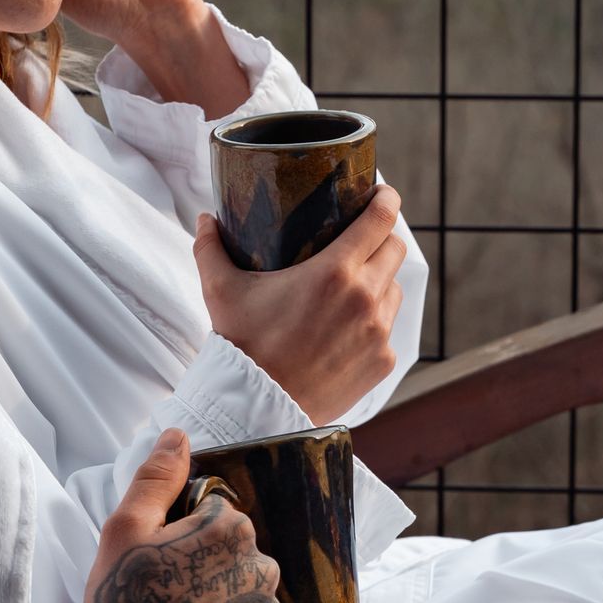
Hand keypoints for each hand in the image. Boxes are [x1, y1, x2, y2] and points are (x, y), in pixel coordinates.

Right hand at [84, 430, 288, 602]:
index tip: (157, 565)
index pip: (214, 517)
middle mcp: (264, 566)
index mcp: (230, 530)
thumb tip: (178, 436)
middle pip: (234, 555)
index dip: (181, 538)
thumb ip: (156, 480)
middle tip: (164, 600)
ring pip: (246, 594)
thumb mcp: (124, 533)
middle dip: (204, 570)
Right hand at [193, 187, 408, 423]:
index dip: (385, 199)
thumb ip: (211, 248)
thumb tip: (206, 219)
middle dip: (382, 238)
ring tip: (353, 286)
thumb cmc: (242, 346)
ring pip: (394, 289)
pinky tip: (347, 327)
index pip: (381, 218)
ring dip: (380, 281)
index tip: (380, 194)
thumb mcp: (221, 290)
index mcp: (335, 271)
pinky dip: (373, 322)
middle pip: (396, 249)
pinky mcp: (382, 361)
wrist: (258, 408)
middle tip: (362, 238)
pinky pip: (388, 329)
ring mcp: (378, 332)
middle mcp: (365, 298)